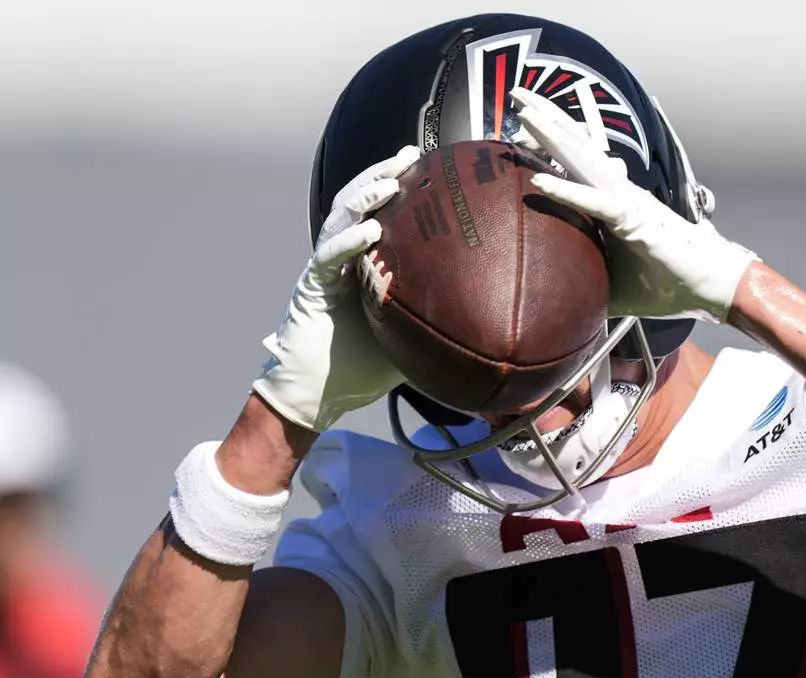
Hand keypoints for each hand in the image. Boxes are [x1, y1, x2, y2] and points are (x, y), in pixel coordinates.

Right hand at [251, 146, 420, 431]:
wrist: (318, 395)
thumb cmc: (363, 369)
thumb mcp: (414, 342)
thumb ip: (443, 327)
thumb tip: (494, 334)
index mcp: (367, 263)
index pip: (384, 214)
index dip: (402, 187)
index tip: (433, 165)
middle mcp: (344, 257)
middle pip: (360, 202)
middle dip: (382, 174)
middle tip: (410, 154)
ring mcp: (326, 269)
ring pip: (340, 218)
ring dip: (363, 195)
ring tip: (389, 180)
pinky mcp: (311, 287)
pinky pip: (328, 257)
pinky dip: (348, 242)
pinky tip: (369, 231)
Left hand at [510, 87, 757, 322]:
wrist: (713, 288)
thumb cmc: (670, 284)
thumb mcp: (615, 289)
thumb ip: (588, 287)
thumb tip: (561, 308)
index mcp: (614, 204)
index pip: (577, 168)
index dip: (552, 145)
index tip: (523, 125)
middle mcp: (619, 194)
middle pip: (577, 150)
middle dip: (547, 122)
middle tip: (517, 95)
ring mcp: (628, 202)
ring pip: (584, 162)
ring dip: (554, 137)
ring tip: (525, 112)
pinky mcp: (636, 220)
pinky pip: (596, 203)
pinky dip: (568, 192)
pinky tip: (540, 182)